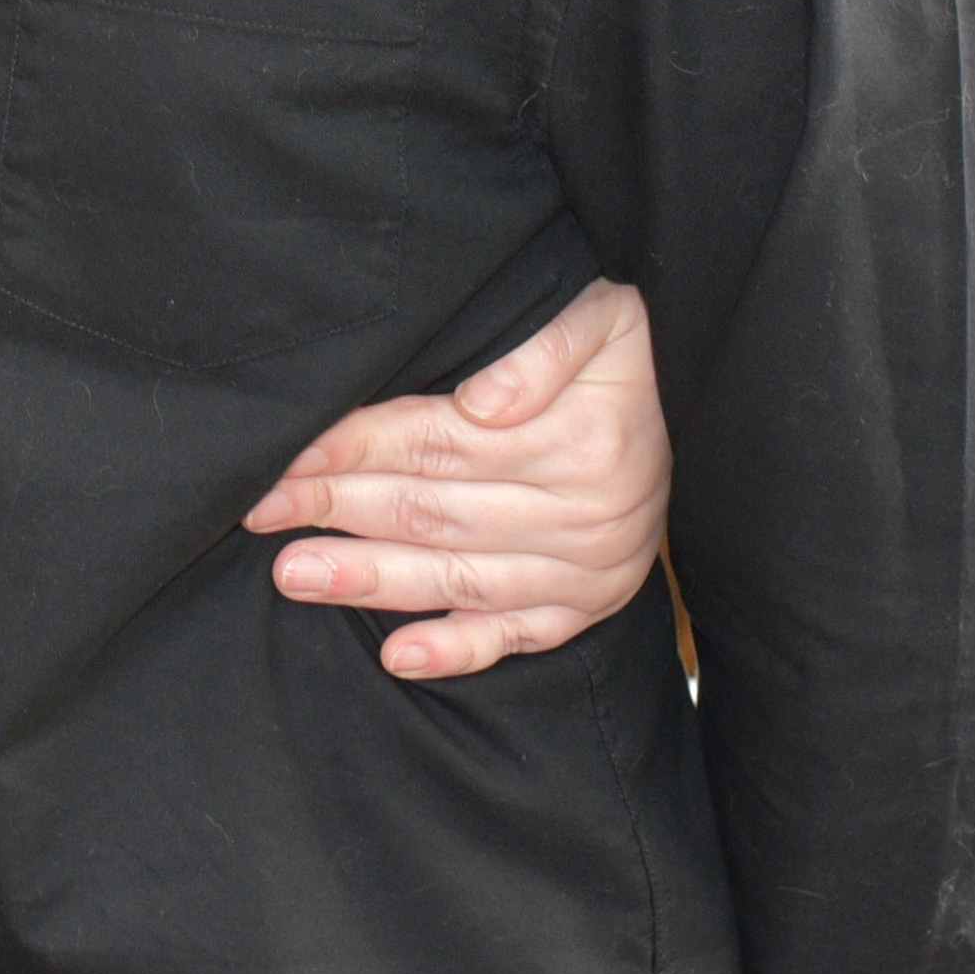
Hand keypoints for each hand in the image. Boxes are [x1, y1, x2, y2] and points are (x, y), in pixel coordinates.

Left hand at [244, 276, 670, 680]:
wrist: (714, 403)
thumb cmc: (635, 350)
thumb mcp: (603, 317)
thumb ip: (544, 350)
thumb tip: (483, 401)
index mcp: (578, 439)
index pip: (438, 443)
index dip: (354, 449)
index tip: (285, 460)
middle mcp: (584, 512)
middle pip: (434, 511)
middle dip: (338, 511)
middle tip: (260, 516)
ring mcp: (588, 568)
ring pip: (461, 578)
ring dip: (374, 581)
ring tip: (296, 576)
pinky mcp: (591, 605)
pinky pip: (517, 636)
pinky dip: (457, 650)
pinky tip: (396, 656)